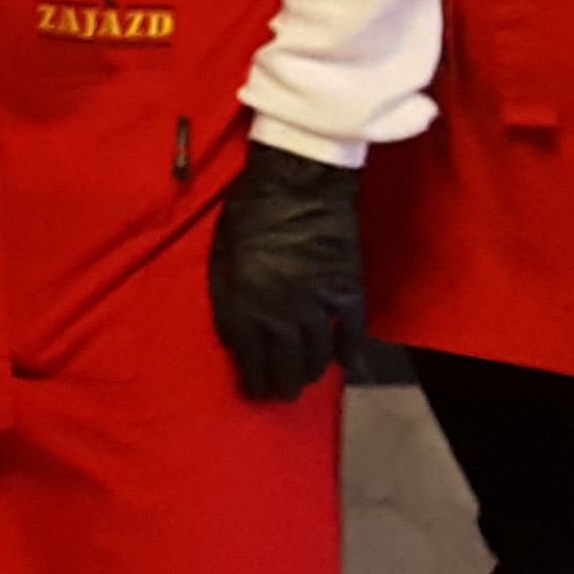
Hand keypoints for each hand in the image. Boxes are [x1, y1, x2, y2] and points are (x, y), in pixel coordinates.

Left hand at [207, 142, 361, 400]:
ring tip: (306, 380)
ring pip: (318, 354)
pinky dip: (348, 350)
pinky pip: (352, 332)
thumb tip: (231, 338)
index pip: (252, 359)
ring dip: (311, 373)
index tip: (254, 394)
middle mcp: (283, 313)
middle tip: (282, 394)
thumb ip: (225, 298)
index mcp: (247, 304)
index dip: (254, 382)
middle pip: (286, 364)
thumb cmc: (249, 211)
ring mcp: (319, 304)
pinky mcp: (348, 289)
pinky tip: (342, 360)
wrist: (299, 179)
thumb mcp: (221, 254)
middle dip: (283, 385)